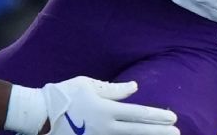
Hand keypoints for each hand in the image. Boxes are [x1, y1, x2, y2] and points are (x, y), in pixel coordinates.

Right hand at [40, 77, 177, 134]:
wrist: (39, 115)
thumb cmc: (64, 95)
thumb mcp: (88, 85)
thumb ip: (114, 90)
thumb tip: (135, 88)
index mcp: (105, 110)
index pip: (138, 114)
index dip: (157, 116)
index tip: (173, 117)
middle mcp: (105, 128)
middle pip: (138, 131)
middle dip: (159, 132)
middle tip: (177, 132)